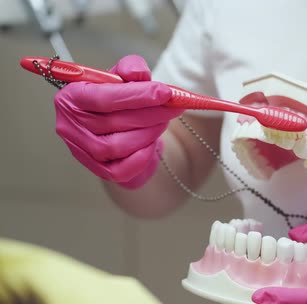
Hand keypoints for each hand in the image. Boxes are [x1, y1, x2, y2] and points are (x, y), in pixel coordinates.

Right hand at [53, 55, 182, 188]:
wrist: (123, 127)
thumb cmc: (120, 99)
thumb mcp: (124, 76)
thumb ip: (131, 68)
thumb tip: (138, 73)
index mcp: (72, 97)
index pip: (103, 98)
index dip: (137, 95)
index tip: (165, 93)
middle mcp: (70, 126)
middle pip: (113, 123)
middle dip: (151, 114)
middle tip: (173, 107)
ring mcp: (81, 151)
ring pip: (117, 146)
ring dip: (148, 133)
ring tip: (162, 122)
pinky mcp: (97, 170)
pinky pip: (121, 170)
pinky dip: (141, 157)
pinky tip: (152, 143)